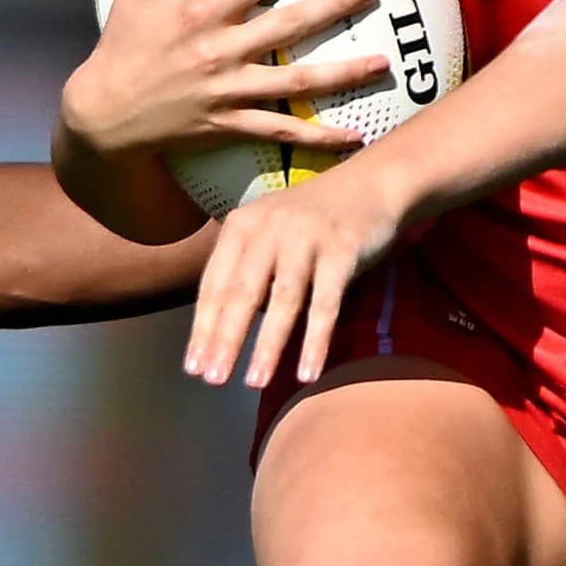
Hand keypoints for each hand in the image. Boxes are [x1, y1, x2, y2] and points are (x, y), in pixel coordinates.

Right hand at [60, 0, 373, 164]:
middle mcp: (221, 52)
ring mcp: (228, 92)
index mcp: (201, 13)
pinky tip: (355, 137)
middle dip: (333, 6)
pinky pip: (281, 132)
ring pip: (296, 83)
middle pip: (289, 26)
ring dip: (343, 73)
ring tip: (383, 62)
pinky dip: (318, 137)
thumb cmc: (122, 44)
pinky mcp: (229, 125)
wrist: (103, 113)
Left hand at [183, 159, 413, 390]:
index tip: (194, 367)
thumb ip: (247, 272)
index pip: (214, 284)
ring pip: (282, 300)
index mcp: (241, 226)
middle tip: (213, 380)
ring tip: (255, 382)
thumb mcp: (269, 233)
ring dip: (268, 346)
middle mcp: (269, 228)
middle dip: (226, 340)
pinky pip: (327, 304)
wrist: (371, 183)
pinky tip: (307, 373)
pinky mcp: (342, 250)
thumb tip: (224, 331)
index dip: (203, 328)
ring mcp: (306, 238)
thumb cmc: (311, 219)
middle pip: (241, 293)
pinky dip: (316, 341)